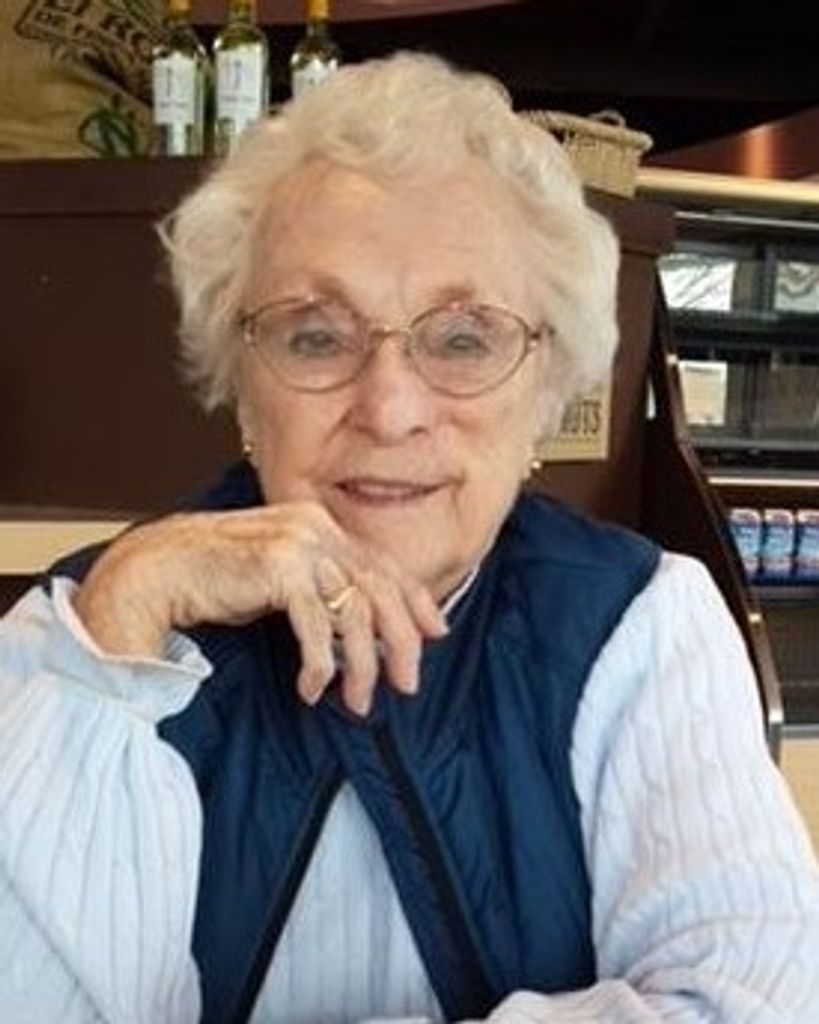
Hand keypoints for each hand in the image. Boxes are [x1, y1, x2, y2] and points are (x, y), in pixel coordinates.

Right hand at [72, 502, 446, 714]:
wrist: (157, 569)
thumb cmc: (216, 578)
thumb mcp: (279, 575)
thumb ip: (319, 586)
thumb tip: (358, 624)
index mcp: (320, 525)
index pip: (383, 564)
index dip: (415, 600)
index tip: (435, 633)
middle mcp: (315, 529)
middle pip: (381, 588)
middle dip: (402, 642)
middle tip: (408, 684)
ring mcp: (298, 544)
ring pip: (355, 611)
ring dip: (361, 665)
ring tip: (359, 702)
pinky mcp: (278, 567)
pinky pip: (316, 626)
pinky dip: (320, 664)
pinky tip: (313, 689)